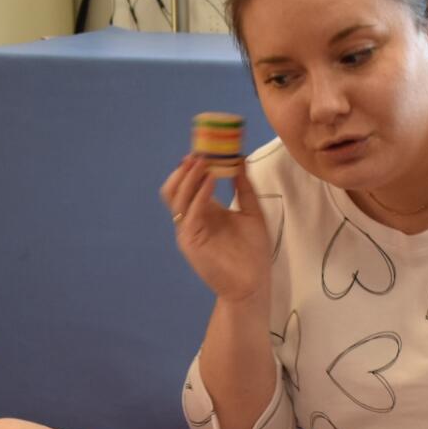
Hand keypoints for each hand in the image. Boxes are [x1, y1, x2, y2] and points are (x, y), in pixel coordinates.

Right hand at [159, 155, 270, 302]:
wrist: (252, 284)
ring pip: (176, 197)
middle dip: (186, 168)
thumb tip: (239, 158)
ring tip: (204, 160)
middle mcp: (191, 219)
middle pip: (174, 188)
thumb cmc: (252, 252)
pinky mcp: (191, 242)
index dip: (193, 164)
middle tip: (201, 150)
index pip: (188, 183)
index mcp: (203, 211)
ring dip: (189, 176)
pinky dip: (199, 194)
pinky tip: (211, 179)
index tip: (207, 145)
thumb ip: (244, 187)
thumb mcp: (251, 211)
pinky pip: (190, 213)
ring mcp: (188, 230)